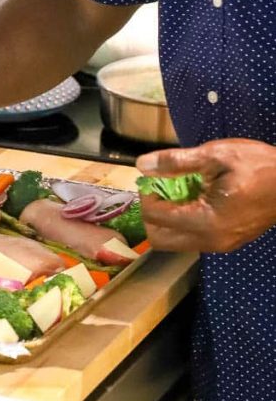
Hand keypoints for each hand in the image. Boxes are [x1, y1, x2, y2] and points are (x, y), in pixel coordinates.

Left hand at [135, 138, 275, 252]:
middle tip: (159, 187)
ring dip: (167, 219)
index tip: (152, 178)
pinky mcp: (227, 242)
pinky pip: (192, 238)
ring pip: (175, 241)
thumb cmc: (258, 166)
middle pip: (159, 239)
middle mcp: (210, 240)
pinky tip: (194, 198)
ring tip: (177, 191)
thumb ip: (176, 162)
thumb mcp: (215, 155)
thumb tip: (142, 165)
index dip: (146, 196)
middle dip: (151, 212)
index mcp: (205, 221)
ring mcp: (220, 245)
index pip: (156, 217)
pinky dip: (183, 221)